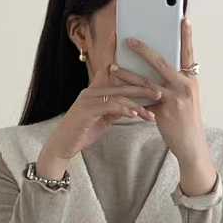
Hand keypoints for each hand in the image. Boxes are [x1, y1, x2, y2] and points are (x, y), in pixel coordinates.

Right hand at [42, 67, 162, 165]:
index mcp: (95, 90)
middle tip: (160, 94)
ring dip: (137, 104)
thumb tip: (131, 108)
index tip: (152, 81)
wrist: (62, 146)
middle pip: (122, 85)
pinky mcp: (87, 110)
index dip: (133, 76)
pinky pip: (110, 106)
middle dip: (143, 89)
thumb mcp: (102, 119)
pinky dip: (125, 110)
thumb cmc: (82, 132)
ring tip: (151, 113)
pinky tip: (136, 116)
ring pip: (118, 96)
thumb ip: (114, 110)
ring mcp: (88, 99)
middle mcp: (92, 91)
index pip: (117, 78)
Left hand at [108, 16, 217, 193]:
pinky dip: (129, 94)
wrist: (192, 147)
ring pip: (147, 81)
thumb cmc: (186, 122)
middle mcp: (186, 86)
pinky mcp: (165, 111)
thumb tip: (157, 70)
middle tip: (128, 38)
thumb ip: (174, 83)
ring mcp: (175, 98)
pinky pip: (143, 99)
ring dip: (127, 72)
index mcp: (192, 80)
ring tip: (113, 66)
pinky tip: (117, 89)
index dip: (186, 36)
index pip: (188, 53)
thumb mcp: (185, 99)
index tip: (183, 18)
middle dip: (144, 49)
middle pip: (162, 61)